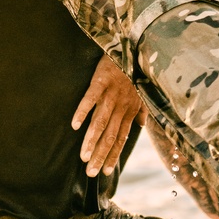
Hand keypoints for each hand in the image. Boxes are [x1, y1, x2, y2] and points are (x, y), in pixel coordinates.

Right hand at [72, 55, 144, 176]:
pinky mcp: (100, 81)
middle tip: (91, 173)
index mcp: (130, 109)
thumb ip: (141, 111)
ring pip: (101, 121)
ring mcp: (111, 93)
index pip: (121, 138)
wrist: (133, 46)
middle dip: (101, 155)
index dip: (113, 155)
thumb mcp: (143, 92)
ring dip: (92, 140)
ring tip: (84, 157)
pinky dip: (83, 111)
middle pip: (110, 135)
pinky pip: (91, 98)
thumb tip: (141, 126)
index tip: (106, 172)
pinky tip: (75, 125)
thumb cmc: (135, 70)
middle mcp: (121, 105)